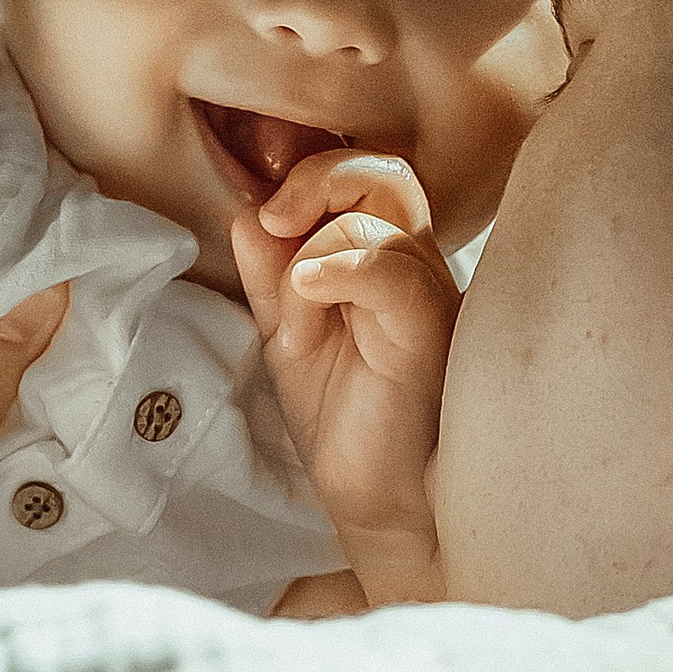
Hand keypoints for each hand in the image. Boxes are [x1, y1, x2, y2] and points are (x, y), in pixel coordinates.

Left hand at [231, 153, 451, 607]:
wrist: (377, 498)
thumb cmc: (343, 418)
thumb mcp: (288, 338)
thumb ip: (269, 276)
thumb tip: (244, 214)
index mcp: (383, 258)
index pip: (361, 175)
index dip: (306, 178)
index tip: (262, 216)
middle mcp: (414, 266)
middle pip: (383, 173)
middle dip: (317, 179)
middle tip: (275, 220)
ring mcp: (428, 295)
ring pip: (383, 213)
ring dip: (317, 241)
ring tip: (295, 298)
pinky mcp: (429, 332)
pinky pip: (394, 271)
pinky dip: (343, 264)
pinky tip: (310, 289)